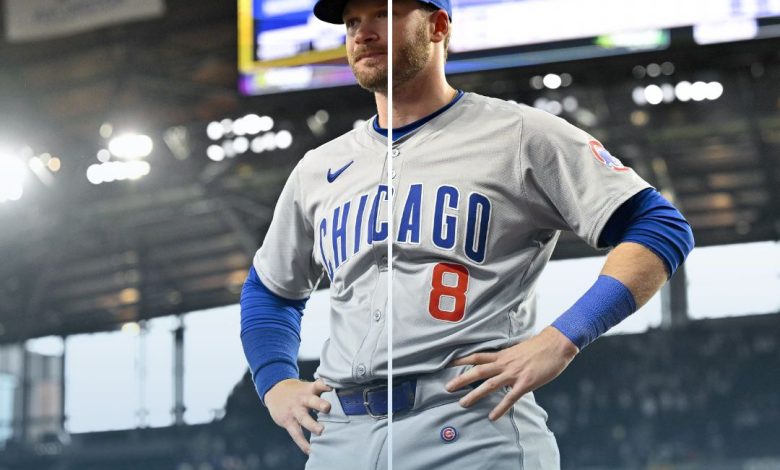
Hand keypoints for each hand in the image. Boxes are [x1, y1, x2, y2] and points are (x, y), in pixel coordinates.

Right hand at [265, 378, 331, 454]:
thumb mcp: (308, 386)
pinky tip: (310, 450)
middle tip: (328, 408)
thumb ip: (322, 390)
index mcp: (310, 389)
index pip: (318, 384)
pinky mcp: (288, 421)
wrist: (274, 391)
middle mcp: (303, 399)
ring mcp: (295, 410)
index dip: (325, 385)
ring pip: (303, 418)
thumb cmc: (298, 391)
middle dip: (320, 404)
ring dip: (312, 425)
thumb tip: (342, 394)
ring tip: (321, 431)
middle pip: (312, 401)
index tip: (332, 387)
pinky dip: (303, 443)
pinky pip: (296, 433)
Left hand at [444, 327, 578, 420]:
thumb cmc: (540, 347)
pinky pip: (510, 398)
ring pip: (489, 385)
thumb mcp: (519, 350)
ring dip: (474, 395)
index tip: (448, 363)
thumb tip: (500, 365)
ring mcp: (514, 374)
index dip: (462, 360)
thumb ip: (508, 359)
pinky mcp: (526, 383)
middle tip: (447, 388)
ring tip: (462, 403)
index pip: (478, 357)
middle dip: (461, 379)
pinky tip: (492, 416)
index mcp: (503, 355)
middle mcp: (505, 364)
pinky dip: (500, 407)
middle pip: (478, 371)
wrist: (556, 344)